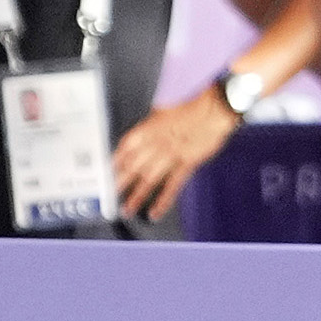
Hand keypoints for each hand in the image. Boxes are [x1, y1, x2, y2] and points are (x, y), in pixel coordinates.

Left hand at [114, 94, 242, 221]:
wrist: (215, 109)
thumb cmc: (192, 108)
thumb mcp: (163, 111)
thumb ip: (150, 126)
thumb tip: (140, 135)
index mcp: (149, 129)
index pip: (125, 148)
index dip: (115, 161)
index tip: (106, 172)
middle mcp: (156, 143)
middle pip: (132, 166)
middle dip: (119, 182)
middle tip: (109, 196)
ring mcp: (171, 155)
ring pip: (148, 178)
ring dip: (136, 196)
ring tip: (127, 209)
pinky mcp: (187, 164)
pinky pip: (172, 185)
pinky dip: (163, 200)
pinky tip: (155, 211)